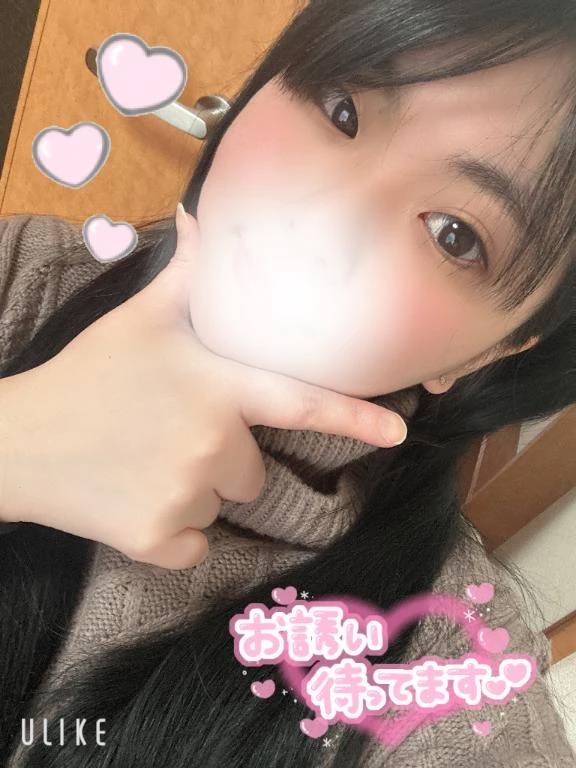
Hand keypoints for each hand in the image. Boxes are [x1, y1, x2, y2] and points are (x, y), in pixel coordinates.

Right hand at [0, 204, 406, 568]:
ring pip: (222, 504)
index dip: (356, 417)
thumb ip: (188, 274)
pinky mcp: (157, 541)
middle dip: (224, 454)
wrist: (19, 441)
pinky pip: (194, 545)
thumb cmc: (86, 375)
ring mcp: (185, 497)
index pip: (301, 401)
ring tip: (144, 461)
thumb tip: (199, 211)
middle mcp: (212, 444)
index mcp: (217, 387)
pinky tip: (133, 498)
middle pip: (254, 468)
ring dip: (195, 490)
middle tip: (168, 433)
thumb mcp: (139, 317)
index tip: (400, 430)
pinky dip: (173, 530)